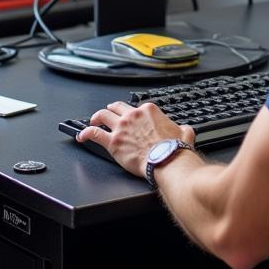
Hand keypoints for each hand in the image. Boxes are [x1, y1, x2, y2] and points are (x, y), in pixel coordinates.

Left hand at [76, 101, 194, 177]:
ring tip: (93, 120)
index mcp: (149, 111)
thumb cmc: (174, 150)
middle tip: (109, 112)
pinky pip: (94, 133)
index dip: (134, 114)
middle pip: (117, 107)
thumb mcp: (185, 133)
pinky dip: (86, 133)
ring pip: (102, 115)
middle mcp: (133, 115)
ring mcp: (121, 127)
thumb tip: (186, 130)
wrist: (167, 161)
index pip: (137, 107)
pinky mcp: (113, 142)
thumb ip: (183, 129)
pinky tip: (82, 136)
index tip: (133, 119)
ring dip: (96, 117)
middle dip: (112, 109)